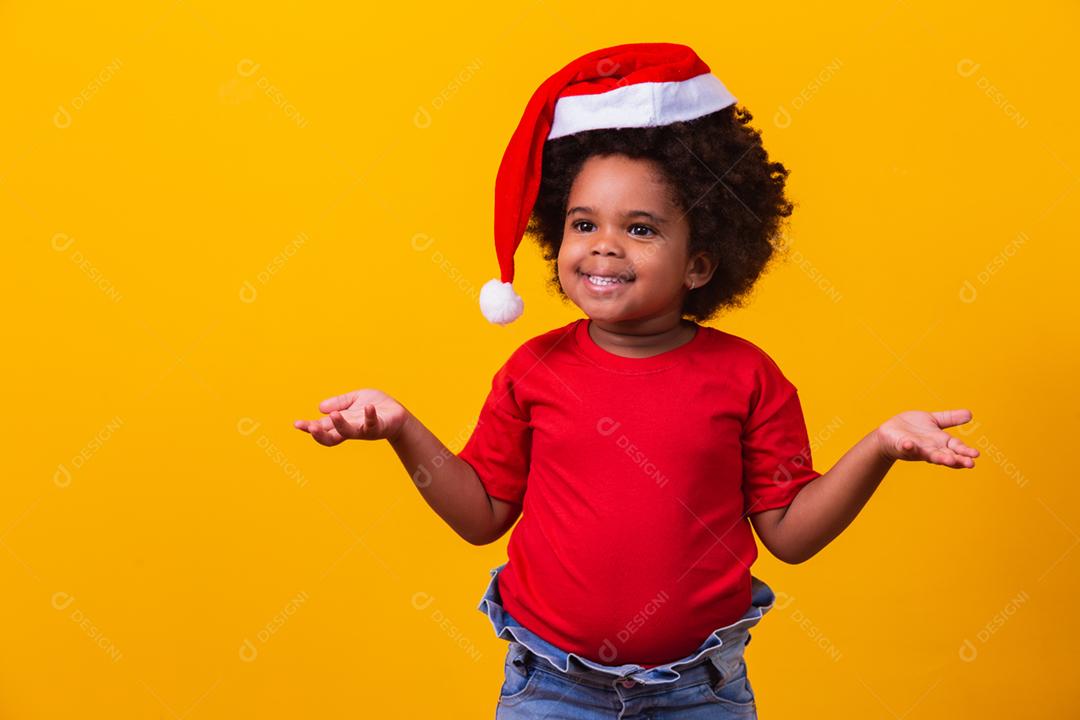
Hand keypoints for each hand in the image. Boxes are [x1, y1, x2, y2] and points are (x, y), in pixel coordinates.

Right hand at [293, 389, 408, 445]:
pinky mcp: (379, 427)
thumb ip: (339, 403)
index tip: (296, 424)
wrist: (397, 414)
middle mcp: (352, 429)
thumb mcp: (354, 400)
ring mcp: (365, 430)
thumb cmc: (375, 406)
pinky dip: (370, 415)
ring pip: (350, 432)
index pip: (323, 428)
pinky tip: (367, 407)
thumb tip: (320, 408)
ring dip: (341, 425)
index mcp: (343, 423)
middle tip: (311, 427)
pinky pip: (373, 423)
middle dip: (320, 433)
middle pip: (332, 437)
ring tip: (334, 416)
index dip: (309, 427)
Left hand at [875, 409, 978, 467]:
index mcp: (941, 442)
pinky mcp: (902, 445)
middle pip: (946, 455)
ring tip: (946, 459)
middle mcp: (931, 448)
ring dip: (938, 457)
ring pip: (929, 455)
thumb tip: (970, 413)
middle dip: (956, 459)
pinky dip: (907, 446)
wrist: (889, 432)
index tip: (976, 455)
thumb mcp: (934, 421)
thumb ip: (950, 419)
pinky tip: (909, 444)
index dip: (966, 451)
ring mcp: (917, 448)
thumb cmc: (913, 429)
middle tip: (969, 464)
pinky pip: (905, 447)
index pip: (956, 448)